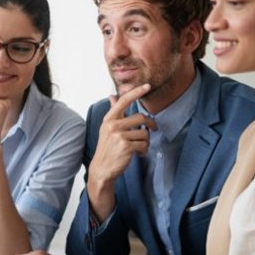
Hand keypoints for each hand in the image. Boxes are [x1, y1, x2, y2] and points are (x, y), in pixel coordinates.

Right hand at [86, 84, 155, 218]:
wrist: (102, 168)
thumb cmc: (107, 147)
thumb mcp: (107, 128)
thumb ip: (113, 112)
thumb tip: (112, 95)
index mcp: (109, 119)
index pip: (123, 101)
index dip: (136, 92)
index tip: (147, 86)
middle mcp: (112, 125)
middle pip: (140, 117)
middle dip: (150, 124)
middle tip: (152, 130)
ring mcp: (119, 136)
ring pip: (145, 133)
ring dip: (146, 141)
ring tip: (139, 147)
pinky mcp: (126, 146)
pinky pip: (144, 144)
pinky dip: (144, 150)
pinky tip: (138, 154)